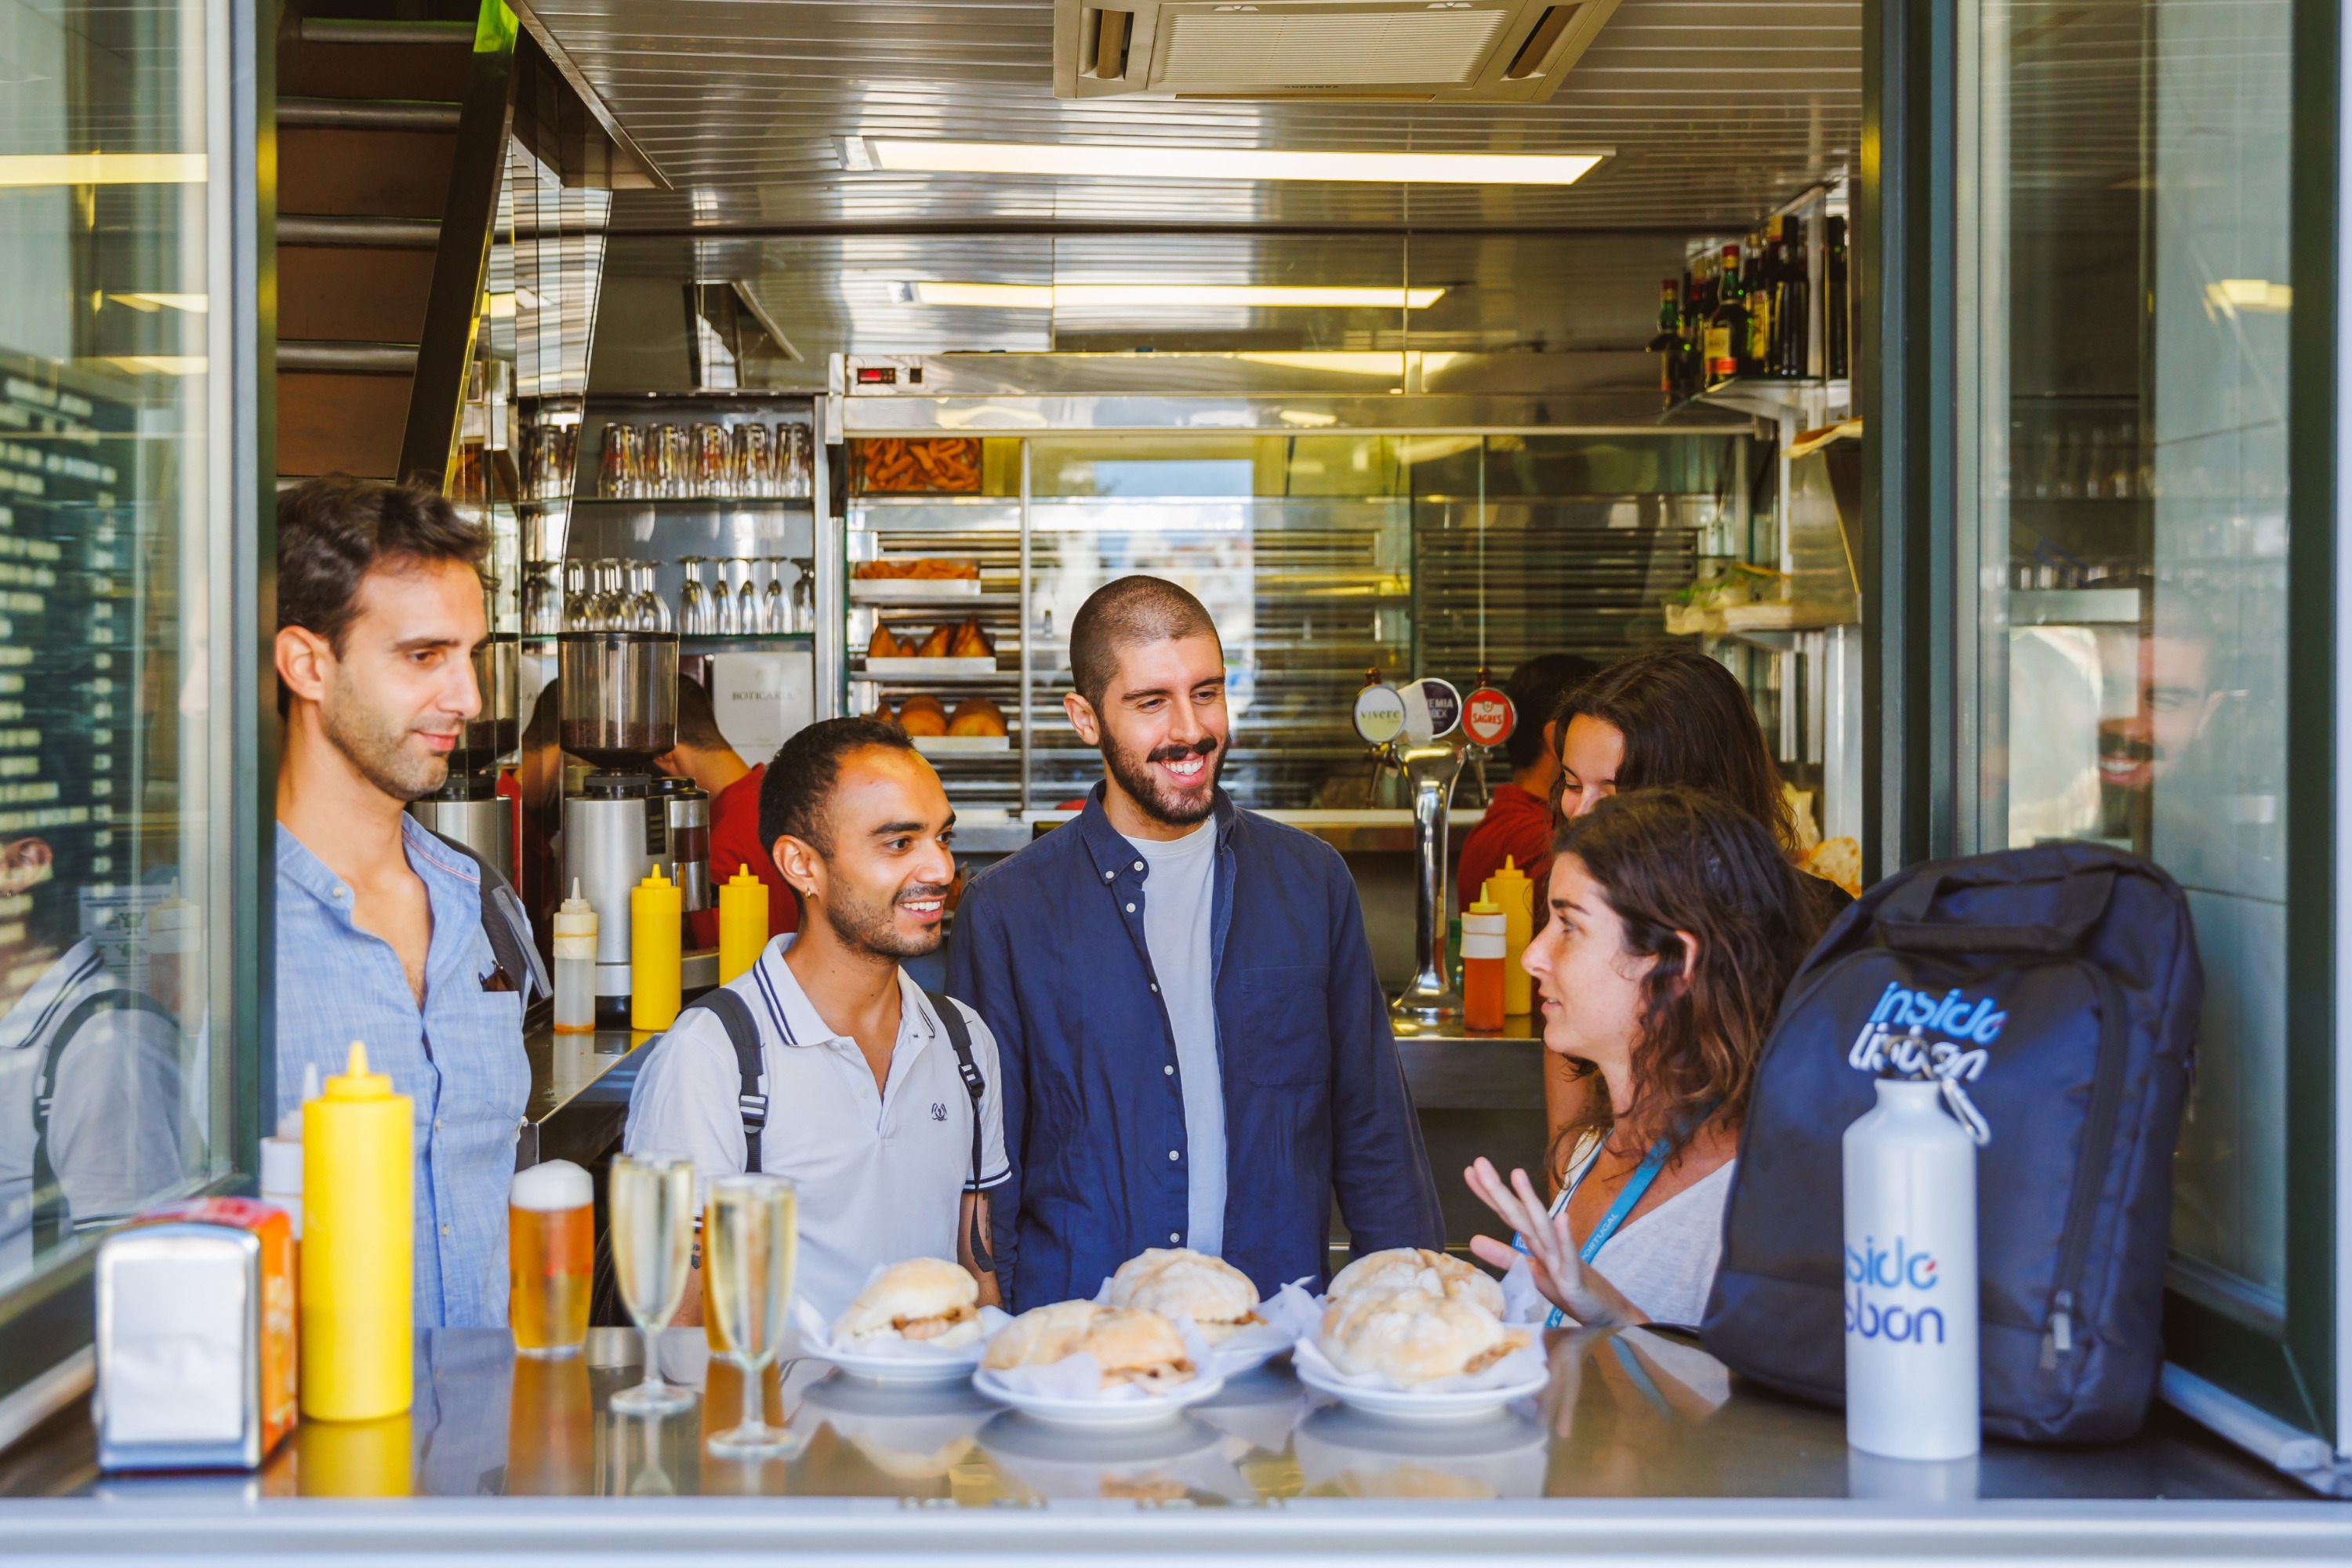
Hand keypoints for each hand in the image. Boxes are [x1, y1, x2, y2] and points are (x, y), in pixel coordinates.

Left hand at [1463, 1156, 1646, 1328]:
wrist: (1604, 1312)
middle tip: (1479, 1161)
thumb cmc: (1567, 1287)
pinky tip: (1561, 1217)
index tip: (1468, 1171)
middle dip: (1499, 1189)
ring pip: (1542, 1227)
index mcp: (1535, 1242)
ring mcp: (1562, 1257)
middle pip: (1519, 1214)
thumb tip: (1472, 1240)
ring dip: (1531, 1200)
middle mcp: (1547, 1243)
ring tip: (1517, 1174)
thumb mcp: (1530, 1272)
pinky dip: (1565, 1236)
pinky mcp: (1574, 1277)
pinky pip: (1569, 1255)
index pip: (1508, 1214)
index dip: (1488, 1194)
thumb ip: (1504, 1256)